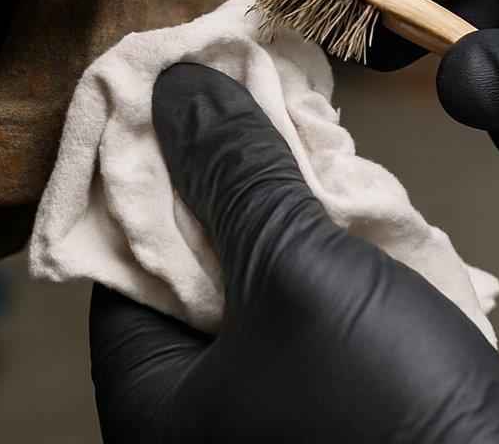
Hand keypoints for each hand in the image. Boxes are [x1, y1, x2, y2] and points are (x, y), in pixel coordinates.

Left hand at [89, 62, 498, 443]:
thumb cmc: (384, 414)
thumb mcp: (296, 271)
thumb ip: (234, 172)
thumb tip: (179, 87)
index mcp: (148, 397)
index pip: (114, 253)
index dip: (146, 163)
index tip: (181, 87)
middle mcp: (192, 409)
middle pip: (181, 259)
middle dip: (223, 178)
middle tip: (252, 95)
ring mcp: (262, 405)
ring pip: (250, 275)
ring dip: (283, 206)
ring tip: (308, 135)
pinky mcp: (325, 396)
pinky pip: (302, 304)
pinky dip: (321, 248)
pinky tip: (350, 198)